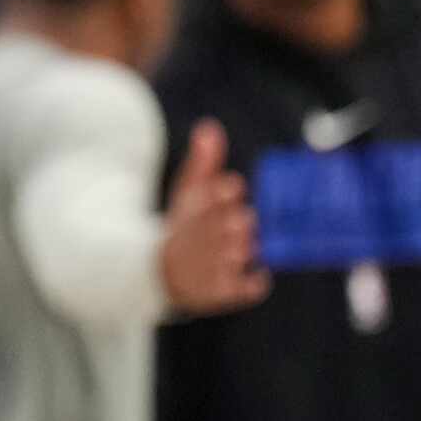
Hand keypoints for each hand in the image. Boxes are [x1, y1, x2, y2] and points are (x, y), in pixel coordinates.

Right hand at [161, 119, 270, 314]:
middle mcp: (200, 241)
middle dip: (234, 224)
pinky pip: (241, 290)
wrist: (159, 273)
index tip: (232, 186)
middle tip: (241, 221)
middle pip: (225, 229)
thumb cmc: (183, 226)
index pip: (208, 200)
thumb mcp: (188, 192)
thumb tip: (210, 127)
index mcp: (193, 213)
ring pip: (233, 256)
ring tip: (245, 245)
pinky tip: (261, 276)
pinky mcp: (217, 293)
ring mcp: (209, 268)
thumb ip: (203, 162)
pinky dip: (253, 285)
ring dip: (241, 250)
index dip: (222, 194)